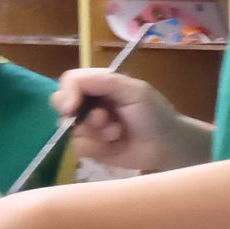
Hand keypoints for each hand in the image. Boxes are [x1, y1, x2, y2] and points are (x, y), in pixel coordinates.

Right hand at [51, 70, 207, 172]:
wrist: (168, 146)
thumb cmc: (155, 114)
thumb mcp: (134, 91)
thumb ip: (103, 81)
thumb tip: (68, 90)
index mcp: (100, 84)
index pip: (70, 81)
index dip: (67, 93)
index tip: (73, 106)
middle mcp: (90, 103)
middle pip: (60, 103)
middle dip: (81, 115)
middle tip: (103, 120)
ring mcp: (88, 126)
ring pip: (69, 128)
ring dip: (95, 132)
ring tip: (118, 133)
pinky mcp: (91, 147)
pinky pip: (79, 147)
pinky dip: (97, 147)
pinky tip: (115, 144)